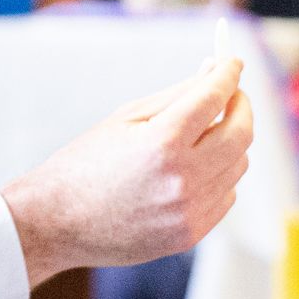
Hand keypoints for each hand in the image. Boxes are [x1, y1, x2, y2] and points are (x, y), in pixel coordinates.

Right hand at [1, 58, 251, 286]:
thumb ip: (176, 94)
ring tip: (201, 136)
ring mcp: (189, 211)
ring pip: (238, 164)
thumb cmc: (86, 162)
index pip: (215, 97)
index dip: (229, 74)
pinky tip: (190, 170)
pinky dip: (218, 175)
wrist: (57, 222)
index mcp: (161, 141)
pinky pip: (226, 195)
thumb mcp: (126, 117)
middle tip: (231, 95)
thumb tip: (214, 71)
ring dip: (229, 142)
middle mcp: (182, 178)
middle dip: (241, 106)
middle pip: (241, 132)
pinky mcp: (190, 234)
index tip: (232, 64)